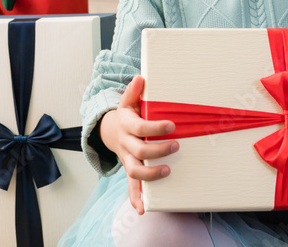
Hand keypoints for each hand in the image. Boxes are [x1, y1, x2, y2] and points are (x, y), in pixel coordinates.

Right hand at [99, 75, 177, 214]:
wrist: (111, 132)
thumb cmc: (127, 116)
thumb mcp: (128, 102)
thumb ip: (134, 92)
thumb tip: (141, 78)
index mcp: (126, 125)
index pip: (140, 127)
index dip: (155, 128)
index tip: (171, 126)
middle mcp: (125, 144)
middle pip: (139, 151)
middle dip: (158, 150)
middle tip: (177, 147)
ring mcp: (127, 159)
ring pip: (134, 171)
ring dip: (150, 175)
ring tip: (168, 172)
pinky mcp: (130, 170)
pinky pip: (130, 187)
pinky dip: (135, 199)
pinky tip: (142, 209)